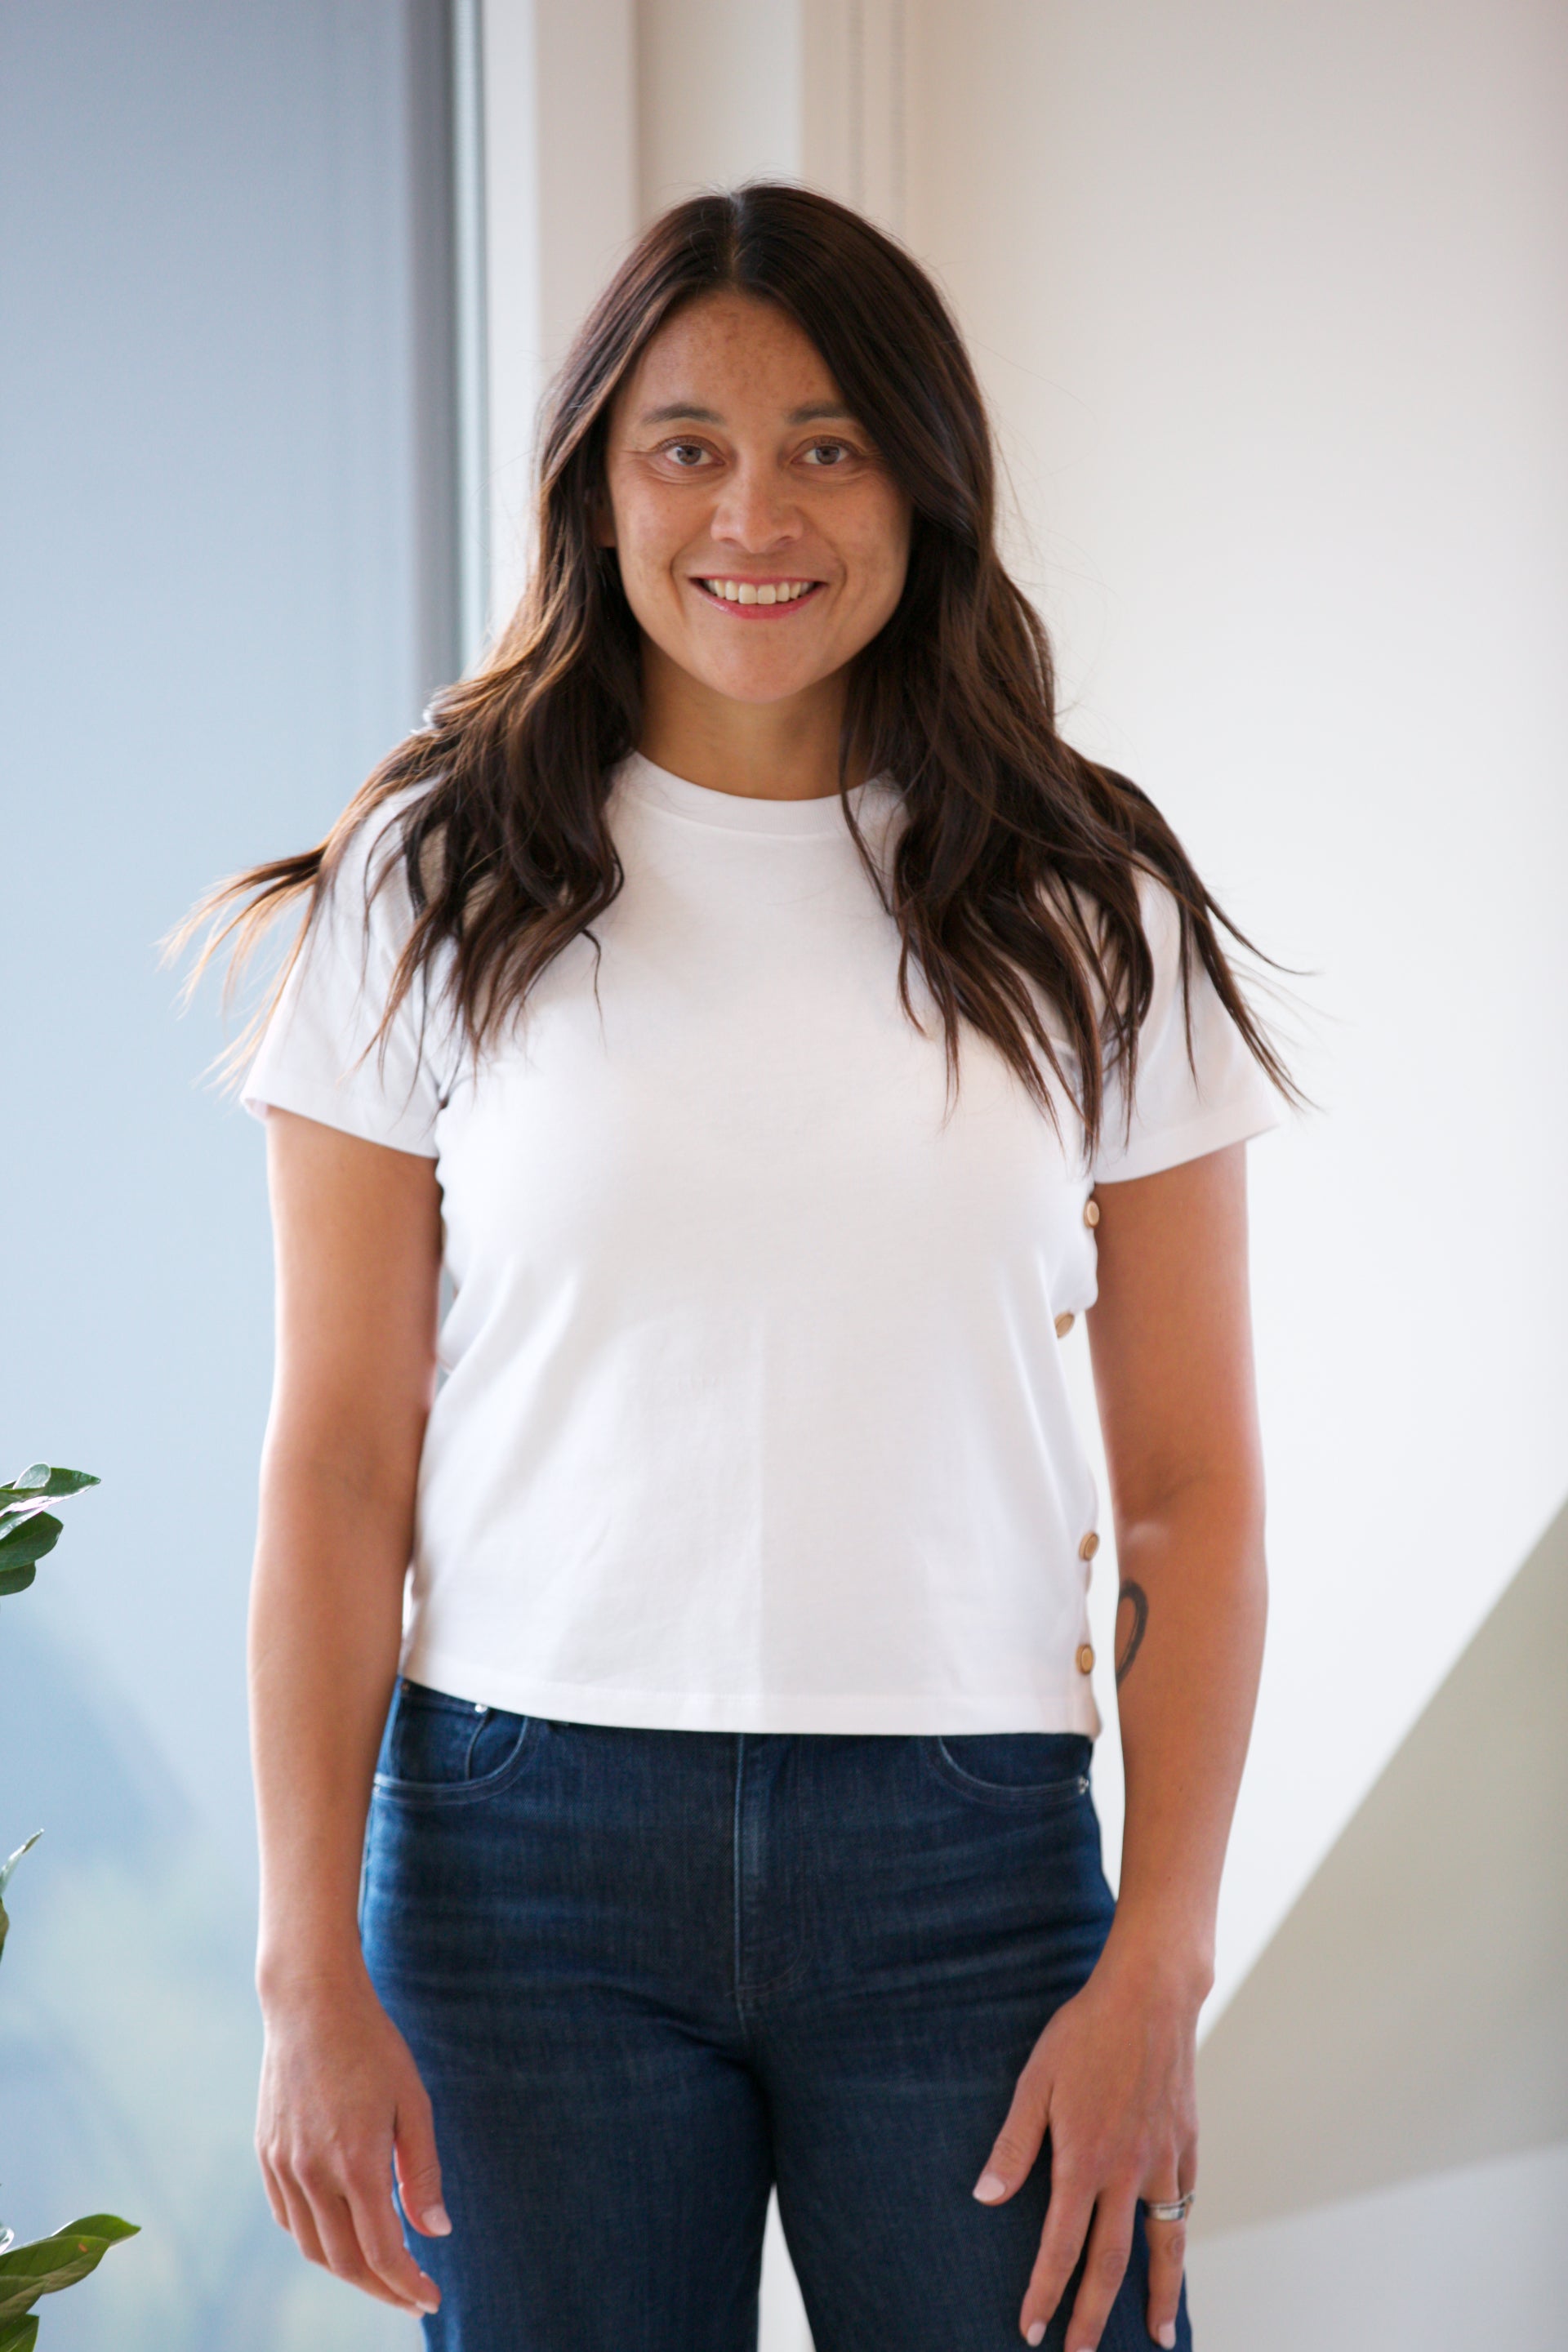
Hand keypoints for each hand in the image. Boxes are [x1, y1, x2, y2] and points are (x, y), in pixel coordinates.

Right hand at [256, 1970, 449, 2315]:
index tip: (430, 2298)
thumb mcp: (413, 2102)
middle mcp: (312, 2173)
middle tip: (412, 2293)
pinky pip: (289, 2218)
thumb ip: (422, 2172)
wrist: (310, 2003)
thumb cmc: (372, 2045)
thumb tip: (437, 2232)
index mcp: (355, 2162)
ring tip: (382, 2271)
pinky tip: (341, 2233)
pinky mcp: (266, 2155)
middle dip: (381, 2288)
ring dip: (348, 2270)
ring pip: (312, 2246)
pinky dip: (316, 2239)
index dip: (407, 2284)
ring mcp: (283, 2166)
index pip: (381, 2252)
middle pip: (345, 2261)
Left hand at [971, 1944, 1198, 2348]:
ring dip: (1158, 2296)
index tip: (1031, 2329)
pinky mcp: (1187, 2143)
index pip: (1061, 2247)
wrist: (1150, 1995)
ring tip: (1161, 2339)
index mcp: (1084, 2160)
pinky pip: (1184, 2206)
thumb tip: (986, 2197)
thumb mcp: (1035, 2081)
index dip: (1045, 2292)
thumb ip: (1014, 2145)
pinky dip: (1180, 2242)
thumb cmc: (1084, 2032)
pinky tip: (1176, 2258)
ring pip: (1163, 2245)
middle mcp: (1128, 2171)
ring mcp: (1164, 2161)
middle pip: (1111, 2263)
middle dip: (1094, 2316)